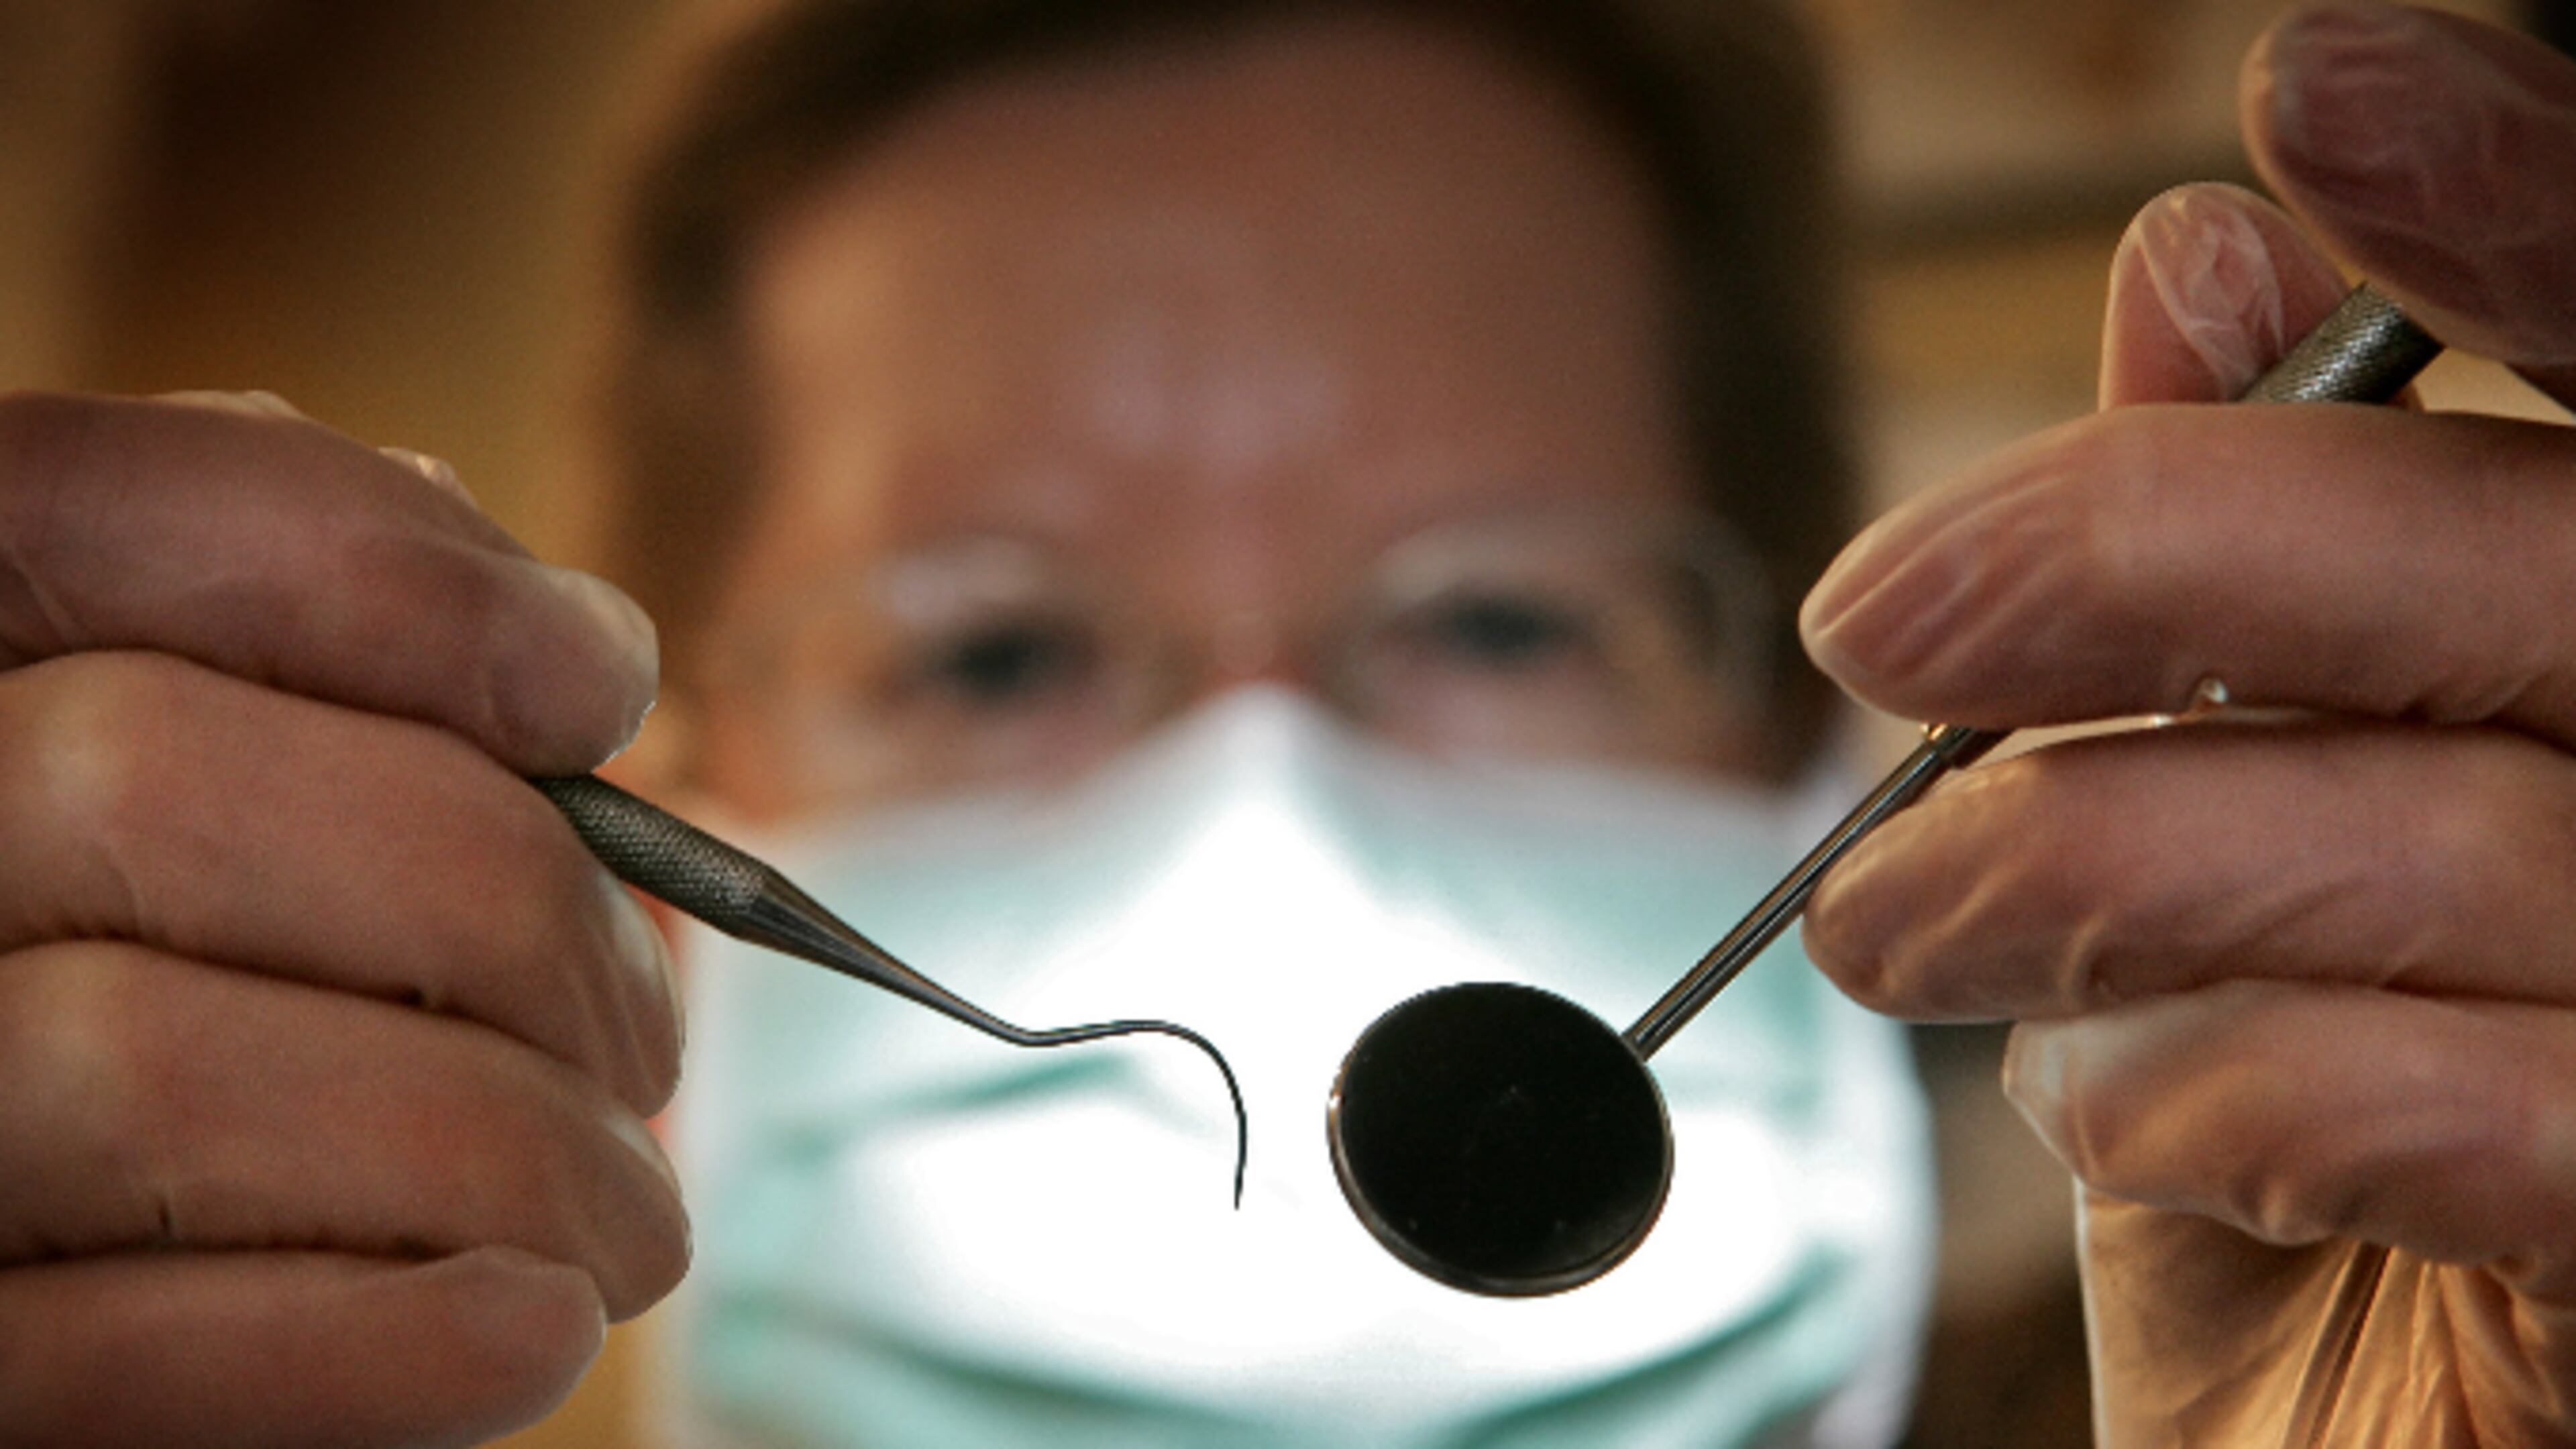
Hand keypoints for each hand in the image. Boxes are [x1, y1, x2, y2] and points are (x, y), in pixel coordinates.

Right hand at [0, 393, 686, 1446]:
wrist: (113, 1278)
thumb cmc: (228, 1011)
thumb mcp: (232, 818)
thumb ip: (331, 695)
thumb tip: (568, 653)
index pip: (82, 506)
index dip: (378, 568)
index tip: (593, 678)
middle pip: (144, 779)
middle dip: (498, 901)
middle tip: (648, 1029)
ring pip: (155, 1072)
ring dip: (499, 1148)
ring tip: (628, 1209)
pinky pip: (129, 1357)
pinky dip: (396, 1341)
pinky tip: (540, 1323)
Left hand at [1798, 6, 2575, 1444]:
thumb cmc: (2288, 1152)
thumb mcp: (2208, 850)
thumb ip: (2229, 584)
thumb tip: (2201, 274)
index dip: (2520, 212)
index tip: (2317, 91)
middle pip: (2512, 560)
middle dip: (2152, 553)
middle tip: (1874, 621)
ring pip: (2450, 823)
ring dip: (2102, 863)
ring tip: (1907, 929)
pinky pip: (2494, 1104)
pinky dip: (2242, 1087)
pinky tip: (2136, 1116)